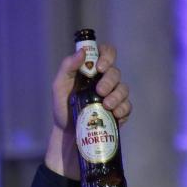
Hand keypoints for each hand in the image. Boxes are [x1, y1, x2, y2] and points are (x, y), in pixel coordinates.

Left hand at [46, 43, 130, 178]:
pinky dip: (123, 110)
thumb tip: (82, 52)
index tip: (100, 67)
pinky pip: (127, 107)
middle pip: (116, 72)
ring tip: (106, 105)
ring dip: (117, 96)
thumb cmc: (63, 107)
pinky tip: (115, 114)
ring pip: (123, 89)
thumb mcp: (59, 86)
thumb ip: (68, 67)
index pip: (106, 53)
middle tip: (100, 91)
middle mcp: (105, 81)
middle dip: (109, 81)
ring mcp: (113, 96)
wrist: (67, 133)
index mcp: (92, 71)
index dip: (107, 56)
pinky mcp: (118, 112)